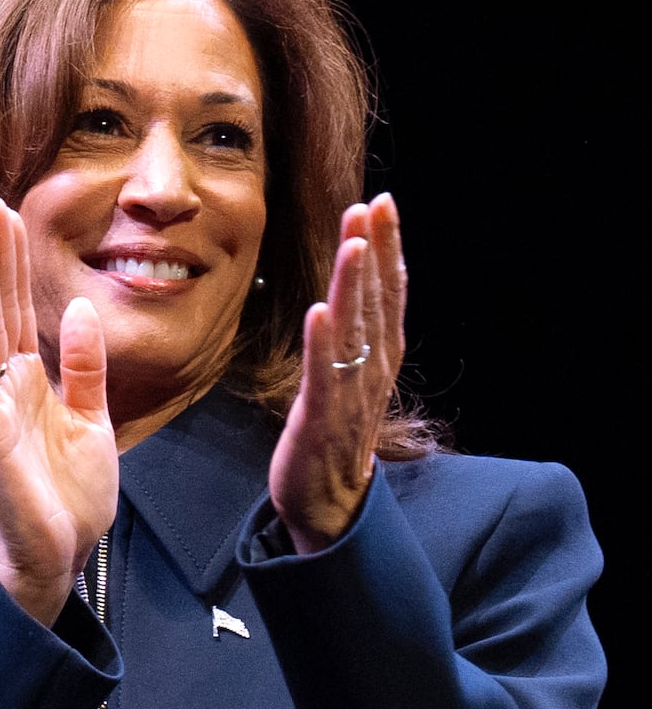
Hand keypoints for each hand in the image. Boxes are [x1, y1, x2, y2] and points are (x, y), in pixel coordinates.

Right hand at [0, 196, 119, 624]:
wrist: (59, 558)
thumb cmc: (69, 499)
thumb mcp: (92, 420)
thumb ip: (87, 368)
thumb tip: (86, 309)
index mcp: (29, 382)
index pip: (21, 309)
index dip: (17, 261)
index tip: (11, 212)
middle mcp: (5, 388)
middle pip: (1, 307)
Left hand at [270, 195, 404, 552]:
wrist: (329, 504)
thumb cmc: (335, 435)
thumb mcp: (350, 375)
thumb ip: (355, 334)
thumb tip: (352, 286)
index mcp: (381, 356)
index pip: (389, 292)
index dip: (387, 248)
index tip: (382, 205)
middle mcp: (373, 369)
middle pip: (377, 301)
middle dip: (374, 251)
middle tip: (371, 206)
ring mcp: (351, 393)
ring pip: (356, 330)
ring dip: (354, 286)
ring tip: (353, 244)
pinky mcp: (322, 418)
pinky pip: (324, 375)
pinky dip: (323, 343)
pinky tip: (319, 312)